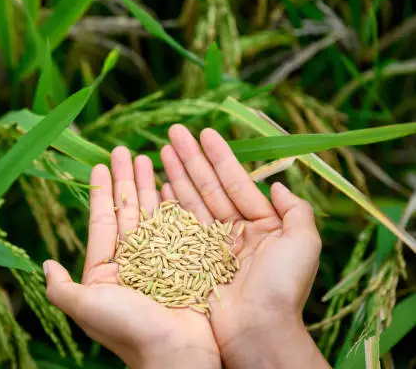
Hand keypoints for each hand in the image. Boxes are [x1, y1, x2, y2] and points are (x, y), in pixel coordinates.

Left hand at [44, 147, 219, 368]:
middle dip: (124, 180)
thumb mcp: (86, 307)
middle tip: (123, 149)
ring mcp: (159, 261)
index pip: (102, 222)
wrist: (176, 352)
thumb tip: (44, 263)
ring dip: (147, 185)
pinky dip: (174, 204)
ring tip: (147, 157)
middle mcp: (132, 262)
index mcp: (107, 270)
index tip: (98, 165)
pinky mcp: (184, 262)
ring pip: (151, 214)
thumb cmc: (129, 330)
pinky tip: (171, 184)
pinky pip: (178, 226)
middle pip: (127, 211)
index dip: (100, 193)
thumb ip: (61, 287)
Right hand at [160, 124, 329, 368]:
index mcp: (261, 225)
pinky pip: (179, 226)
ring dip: (176, 174)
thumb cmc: (282, 286)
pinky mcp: (192, 261)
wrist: (258, 330)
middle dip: (191, 158)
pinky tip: (158, 184)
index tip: (204, 132)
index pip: (236, 182)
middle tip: (173, 132)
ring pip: (191, 201)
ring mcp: (211, 246)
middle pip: (208, 186)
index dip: (220, 156)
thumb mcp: (304, 243)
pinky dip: (168, 204)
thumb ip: (296, 210)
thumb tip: (279, 185)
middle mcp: (234, 232)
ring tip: (161, 149)